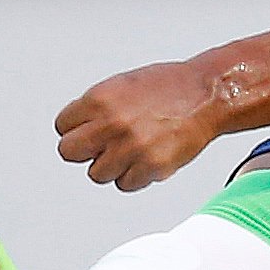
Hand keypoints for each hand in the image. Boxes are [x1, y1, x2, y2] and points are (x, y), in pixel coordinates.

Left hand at [56, 59, 226, 190]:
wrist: (207, 95)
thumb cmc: (171, 87)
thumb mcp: (123, 85)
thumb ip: (97, 107)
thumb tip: (80, 126)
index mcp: (100, 100)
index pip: (62, 126)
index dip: (75, 129)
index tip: (86, 131)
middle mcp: (112, 125)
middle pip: (70, 152)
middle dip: (85, 150)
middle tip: (100, 146)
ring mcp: (130, 148)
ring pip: (97, 173)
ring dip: (111, 166)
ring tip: (129, 151)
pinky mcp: (150, 167)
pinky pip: (125, 184)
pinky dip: (134, 176)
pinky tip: (144, 159)